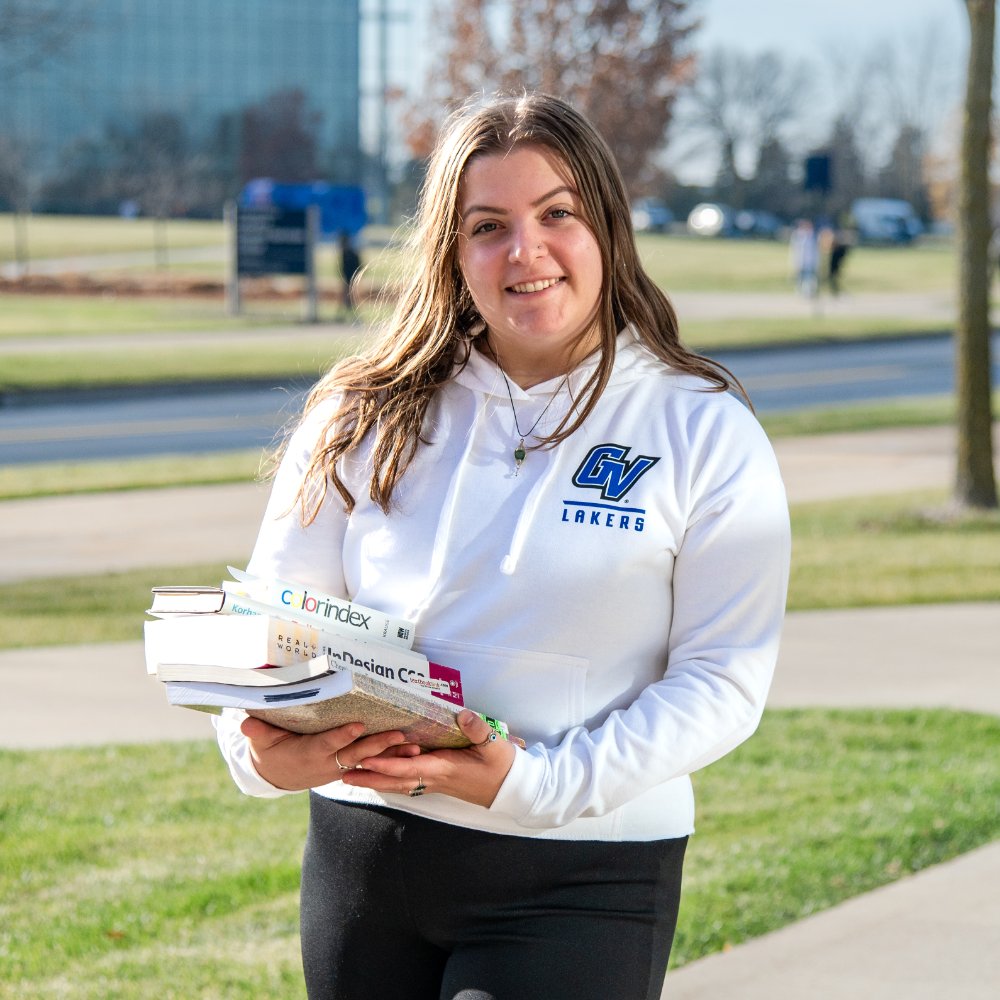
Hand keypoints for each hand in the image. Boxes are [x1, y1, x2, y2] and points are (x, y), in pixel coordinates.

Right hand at [240, 717, 419, 790]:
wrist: (279, 776)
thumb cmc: (271, 751)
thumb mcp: (262, 742)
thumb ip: (258, 731)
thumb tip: (244, 721)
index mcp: (309, 753)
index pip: (328, 744)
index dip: (342, 736)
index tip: (358, 725)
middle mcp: (329, 764)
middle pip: (356, 755)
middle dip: (378, 746)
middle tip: (398, 735)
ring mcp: (341, 768)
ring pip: (370, 762)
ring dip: (393, 756)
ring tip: (416, 749)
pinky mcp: (350, 768)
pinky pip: (374, 765)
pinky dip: (392, 760)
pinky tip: (413, 753)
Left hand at [340, 710, 516, 807]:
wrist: (512, 789)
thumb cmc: (502, 766)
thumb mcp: (495, 745)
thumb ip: (478, 730)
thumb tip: (461, 714)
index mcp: (445, 768)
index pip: (410, 768)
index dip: (387, 764)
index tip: (366, 759)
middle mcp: (435, 777)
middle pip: (396, 781)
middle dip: (369, 778)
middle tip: (342, 774)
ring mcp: (435, 782)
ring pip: (399, 783)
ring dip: (375, 780)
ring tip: (350, 775)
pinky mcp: (438, 781)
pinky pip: (407, 782)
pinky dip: (389, 779)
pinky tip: (379, 776)